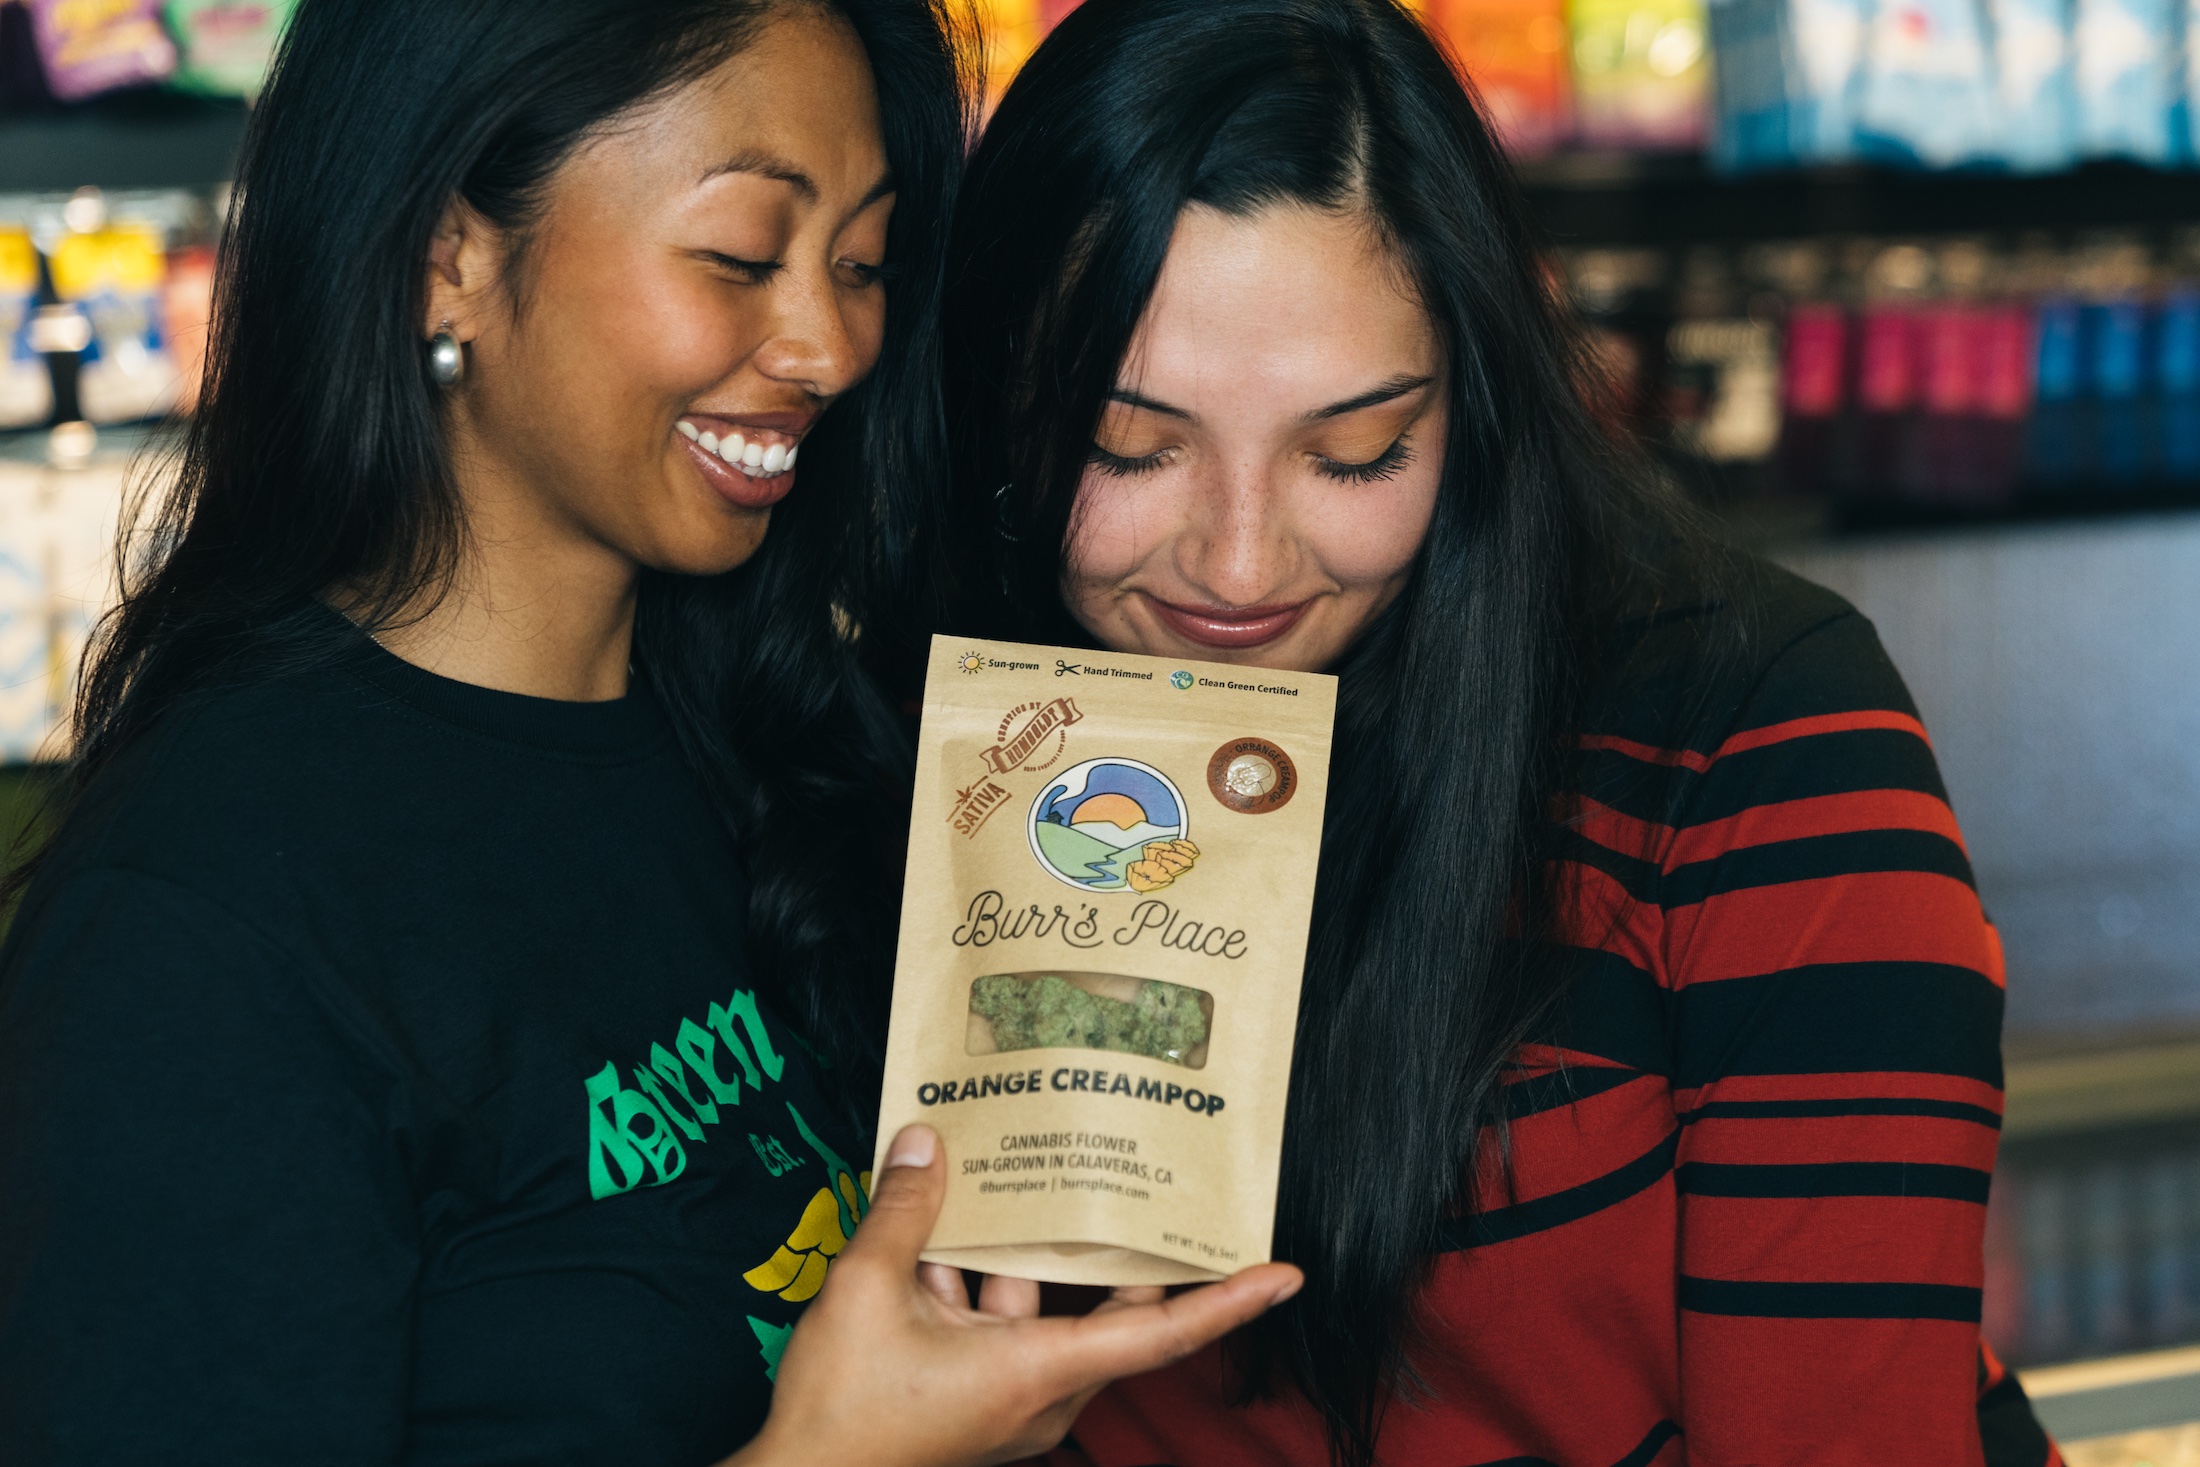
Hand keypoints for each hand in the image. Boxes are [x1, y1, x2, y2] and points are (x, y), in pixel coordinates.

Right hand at [723, 1124, 1301, 1466]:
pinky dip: (973, 1283)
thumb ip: (905, 1210)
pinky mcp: (969, 1401)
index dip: (1227, 1301)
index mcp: (1037, 1372)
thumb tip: (929, 1142)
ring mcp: (1003, 1401)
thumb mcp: (865, 1291)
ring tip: (1020, 1172)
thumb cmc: (840, 1413)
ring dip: (1020, 1253)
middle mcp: (1037, 1393)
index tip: (1285, 1272)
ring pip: (1039, 1312)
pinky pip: (994, 1330)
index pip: (1160, 1334)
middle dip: (1120, 1248)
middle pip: (1107, 1312)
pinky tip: (938, 1228)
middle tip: (1143, 1183)